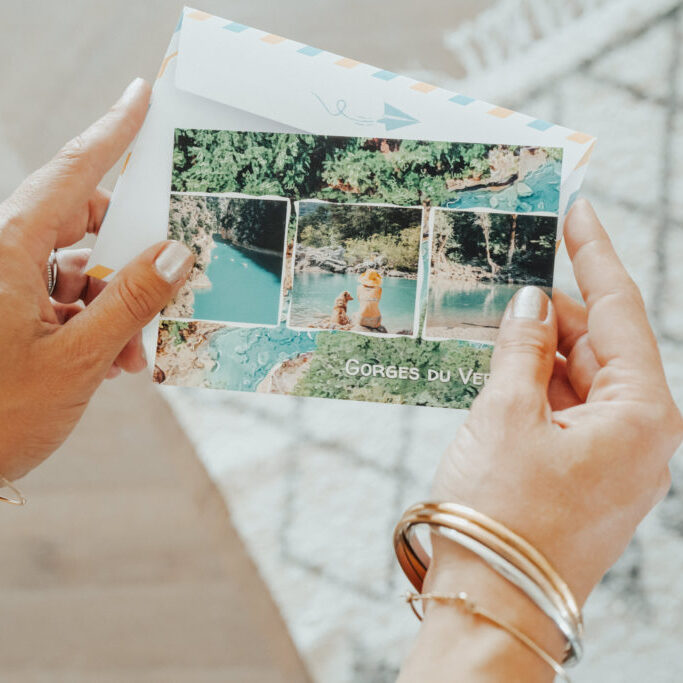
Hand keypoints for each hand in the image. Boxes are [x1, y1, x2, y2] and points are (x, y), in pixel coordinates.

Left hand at [0, 79, 193, 480]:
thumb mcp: (79, 359)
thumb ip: (130, 302)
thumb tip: (174, 255)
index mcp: (7, 252)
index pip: (69, 175)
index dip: (110, 133)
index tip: (139, 99)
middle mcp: (3, 258)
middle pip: (76, 222)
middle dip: (125, 251)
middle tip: (164, 273)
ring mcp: (4, 287)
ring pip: (75, 269)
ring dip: (113, 303)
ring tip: (132, 352)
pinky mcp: (9, 313)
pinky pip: (62, 299)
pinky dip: (94, 323)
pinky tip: (112, 362)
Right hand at [400, 200, 682, 681]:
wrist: (490, 602)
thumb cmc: (501, 515)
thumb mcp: (505, 415)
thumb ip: (522, 349)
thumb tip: (528, 303)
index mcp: (641, 415)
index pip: (621, 313)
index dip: (595, 256)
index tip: (578, 213)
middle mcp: (639, 434)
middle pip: (600, 345)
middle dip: (556, 308)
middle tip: (512, 272)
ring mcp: (612, 456)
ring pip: (578, 378)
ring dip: (539, 348)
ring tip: (496, 318)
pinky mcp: (584, 472)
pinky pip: (564, 409)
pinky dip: (534, 383)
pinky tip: (501, 364)